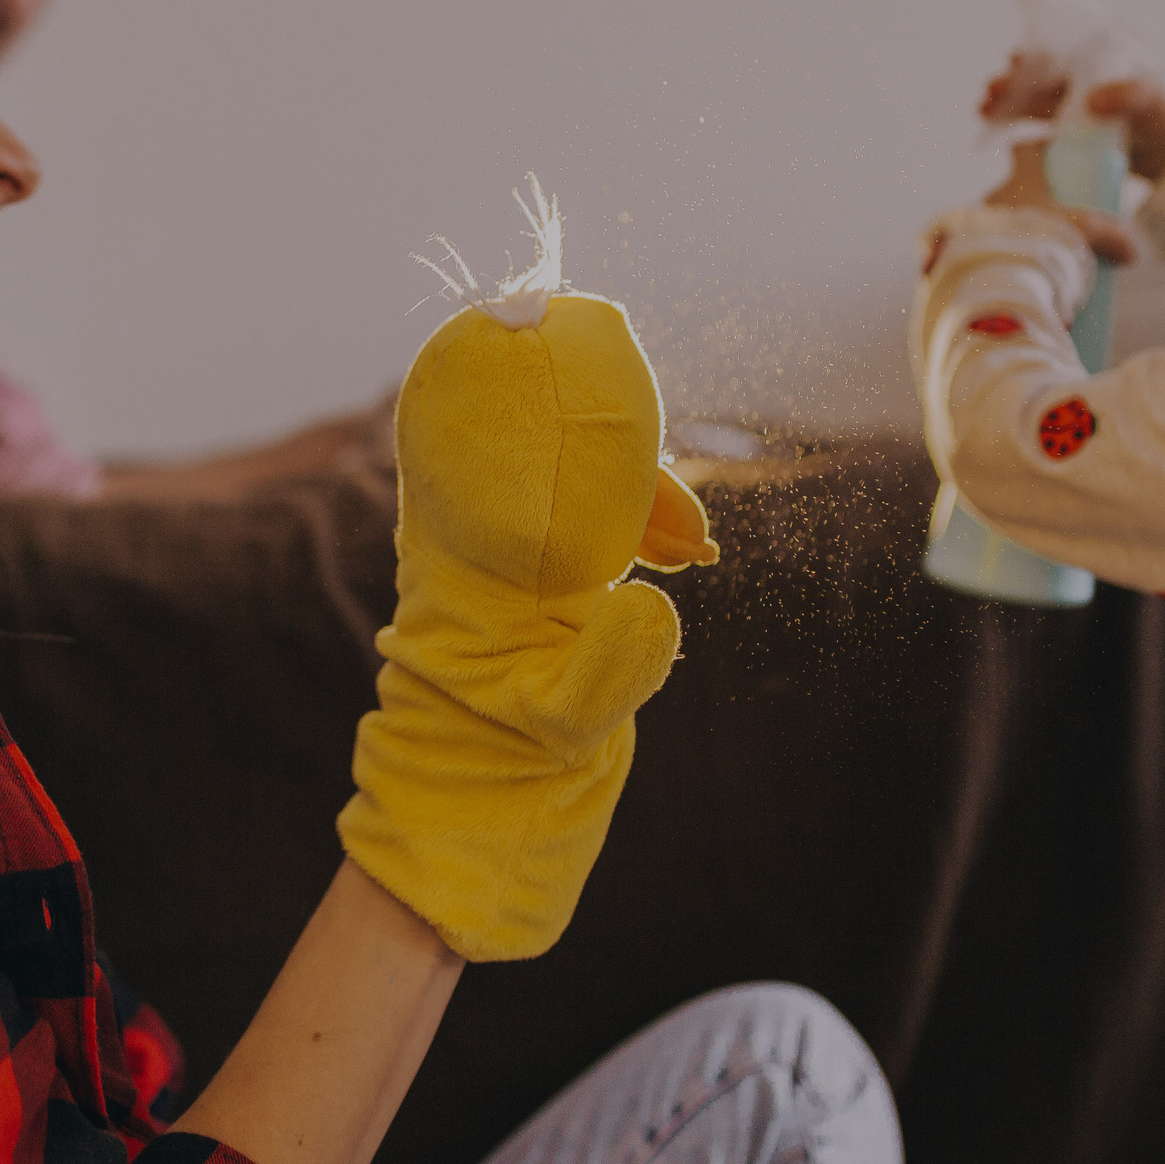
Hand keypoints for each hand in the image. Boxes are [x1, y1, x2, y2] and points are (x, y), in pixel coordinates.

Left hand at [336, 296, 713, 962]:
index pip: (491, 445)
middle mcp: (480, 545)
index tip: (583, 357)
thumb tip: (653, 601)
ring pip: (568, 481)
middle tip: (676, 501)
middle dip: (609, 438)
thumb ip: (608, 670)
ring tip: (693, 541)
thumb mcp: (562, 725)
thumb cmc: (504, 767)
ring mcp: (506, 562)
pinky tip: (681, 550)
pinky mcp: (533, 584)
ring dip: (635, 489)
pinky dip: (634, 520)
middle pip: (533, 445)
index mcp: (471, 560)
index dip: (527, 392)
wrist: (473, 806)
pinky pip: (584, 519)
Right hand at [979, 54, 1164, 183]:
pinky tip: (994, 126)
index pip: (1064, 51)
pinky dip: (1016, 123)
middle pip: (1042, 76)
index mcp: (1103, 60)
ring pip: (1034, 98)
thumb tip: (1093, 101)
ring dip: (1008, 102)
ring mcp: (1076, 104)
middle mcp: (1085, 78)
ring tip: (982, 108)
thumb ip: (1129, 96)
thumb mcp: (1154, 101)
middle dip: (1015, 82)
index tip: (1016, 59)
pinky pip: (1038, 123)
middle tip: (991, 90)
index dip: (1038, 55)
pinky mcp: (1070, 130)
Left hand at [984, 140, 1136, 264]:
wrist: (1006, 270)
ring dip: (1022, 224)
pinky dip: (1010, 248)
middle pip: (1016, 185)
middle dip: (1036, 196)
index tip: (1052, 150)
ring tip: (1044, 243)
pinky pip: (994, 241)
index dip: (1038, 146)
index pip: (1023, 149)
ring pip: (1005, 214)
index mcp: (1021, 179)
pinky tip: (1026, 263)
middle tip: (1058, 211)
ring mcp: (983, 220)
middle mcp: (997, 195)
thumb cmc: (1047, 239)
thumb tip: (1132, 254)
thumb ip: (1112, 237)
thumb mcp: (1087, 231)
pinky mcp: (975, 245)